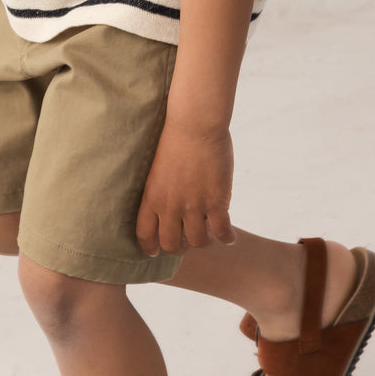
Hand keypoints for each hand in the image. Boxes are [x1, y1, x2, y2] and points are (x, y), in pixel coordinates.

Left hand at [136, 118, 236, 256]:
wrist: (195, 124)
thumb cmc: (175, 137)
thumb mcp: (157, 167)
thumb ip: (160, 189)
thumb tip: (168, 203)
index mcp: (152, 197)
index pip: (145, 234)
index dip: (151, 247)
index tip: (155, 251)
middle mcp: (170, 206)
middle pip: (172, 244)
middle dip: (179, 246)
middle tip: (187, 240)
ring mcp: (194, 206)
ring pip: (197, 241)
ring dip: (203, 241)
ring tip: (208, 235)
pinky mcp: (216, 202)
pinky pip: (221, 231)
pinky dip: (226, 237)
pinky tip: (229, 237)